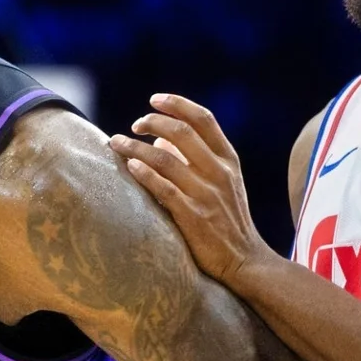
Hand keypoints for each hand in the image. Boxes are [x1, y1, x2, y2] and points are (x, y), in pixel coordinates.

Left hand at [110, 94, 267, 284]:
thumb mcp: (224, 183)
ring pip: (164, 158)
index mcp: (228, 159)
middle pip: (180, 132)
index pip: (203, 119)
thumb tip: (158, 140)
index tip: (154, 100)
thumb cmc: (227, 219)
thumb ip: (197, 158)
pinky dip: (143, 174)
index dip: (177, 104)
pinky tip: (129, 167)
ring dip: (134, 147)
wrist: (244, 260)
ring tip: (115, 143)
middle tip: (134, 125)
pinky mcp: (193, 216)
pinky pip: (163, 188)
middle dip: (151, 122)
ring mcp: (206, 194)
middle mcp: (218, 172)